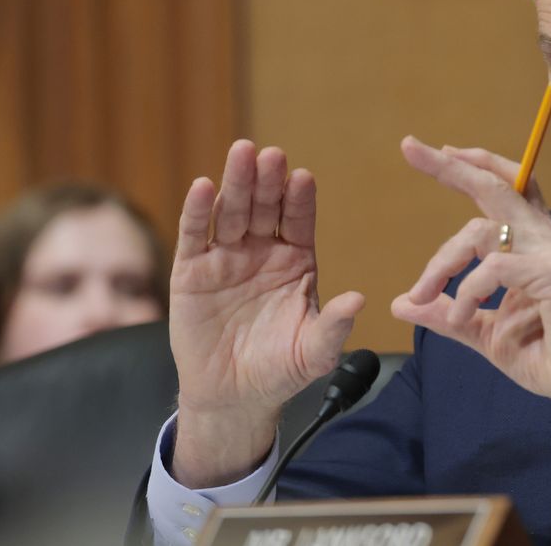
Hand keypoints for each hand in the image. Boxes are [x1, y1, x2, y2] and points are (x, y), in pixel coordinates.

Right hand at [169, 140, 363, 486]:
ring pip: (232, 213)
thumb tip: (359, 300)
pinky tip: (202, 187)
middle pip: (267, 208)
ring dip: (237, 183)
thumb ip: (334, 326)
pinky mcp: (192, 272)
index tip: (303, 178)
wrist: (234, 397)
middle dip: (269, 181)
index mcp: (296, 263)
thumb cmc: (280, 371)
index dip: (301, 200)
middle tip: (271, 153)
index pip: (300, 222)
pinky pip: (195, 236)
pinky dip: (197, 211)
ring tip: (241, 154)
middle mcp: (263, 252)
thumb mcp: (313, 352)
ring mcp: (226, 258)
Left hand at [391, 137, 550, 415]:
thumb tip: (400, 303)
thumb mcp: (485, 332)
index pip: (508, 188)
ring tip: (422, 294)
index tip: (440, 151)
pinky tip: (463, 315)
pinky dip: (469, 291)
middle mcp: (547, 237)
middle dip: (450, 166)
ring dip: (441, 262)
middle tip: (409, 146)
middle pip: (497, 186)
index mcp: (534, 243)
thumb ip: (449, 313)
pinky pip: (495, 268)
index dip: (475, 166)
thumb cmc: (549, 357)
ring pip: (482, 231)